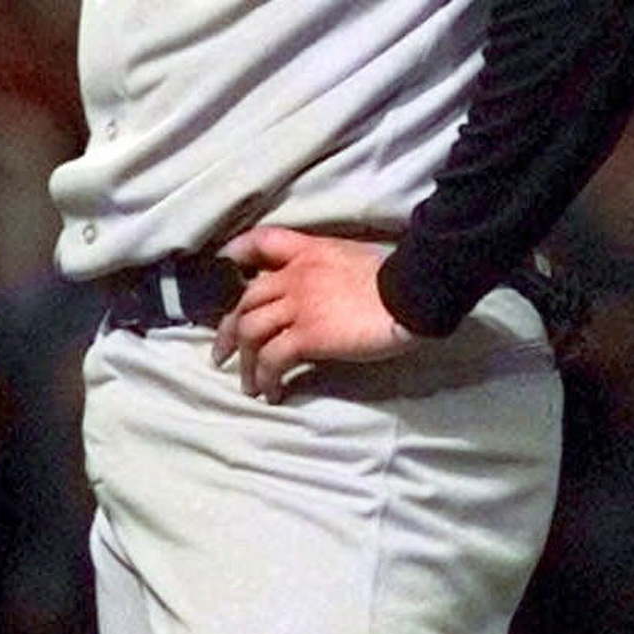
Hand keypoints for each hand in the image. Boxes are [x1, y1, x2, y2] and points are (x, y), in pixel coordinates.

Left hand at [212, 227, 414, 401]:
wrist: (411, 293)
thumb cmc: (395, 278)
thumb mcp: (354, 257)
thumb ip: (326, 269)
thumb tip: (317, 291)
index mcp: (307, 253)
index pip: (262, 241)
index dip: (238, 251)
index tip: (226, 264)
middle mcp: (294, 277)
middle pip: (246, 300)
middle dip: (229, 330)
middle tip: (223, 353)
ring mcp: (297, 306)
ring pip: (251, 333)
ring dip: (245, 362)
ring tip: (249, 385)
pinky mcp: (307, 336)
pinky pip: (273, 359)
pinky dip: (267, 378)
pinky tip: (272, 392)